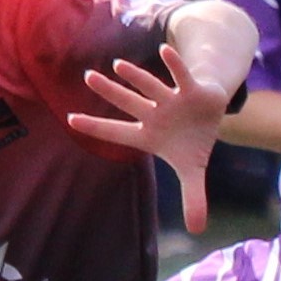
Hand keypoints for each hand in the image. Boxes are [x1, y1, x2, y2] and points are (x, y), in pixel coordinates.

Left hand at [68, 45, 229, 234]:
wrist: (210, 114)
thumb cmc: (192, 140)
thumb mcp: (193, 171)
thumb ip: (193, 198)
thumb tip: (198, 230)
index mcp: (149, 134)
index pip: (118, 132)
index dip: (97, 128)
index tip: (70, 119)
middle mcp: (155, 114)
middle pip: (129, 102)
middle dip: (110, 92)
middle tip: (88, 77)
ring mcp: (170, 100)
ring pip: (151, 87)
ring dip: (136, 77)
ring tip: (118, 65)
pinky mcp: (190, 90)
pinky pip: (180, 76)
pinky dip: (174, 64)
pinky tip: (164, 50)